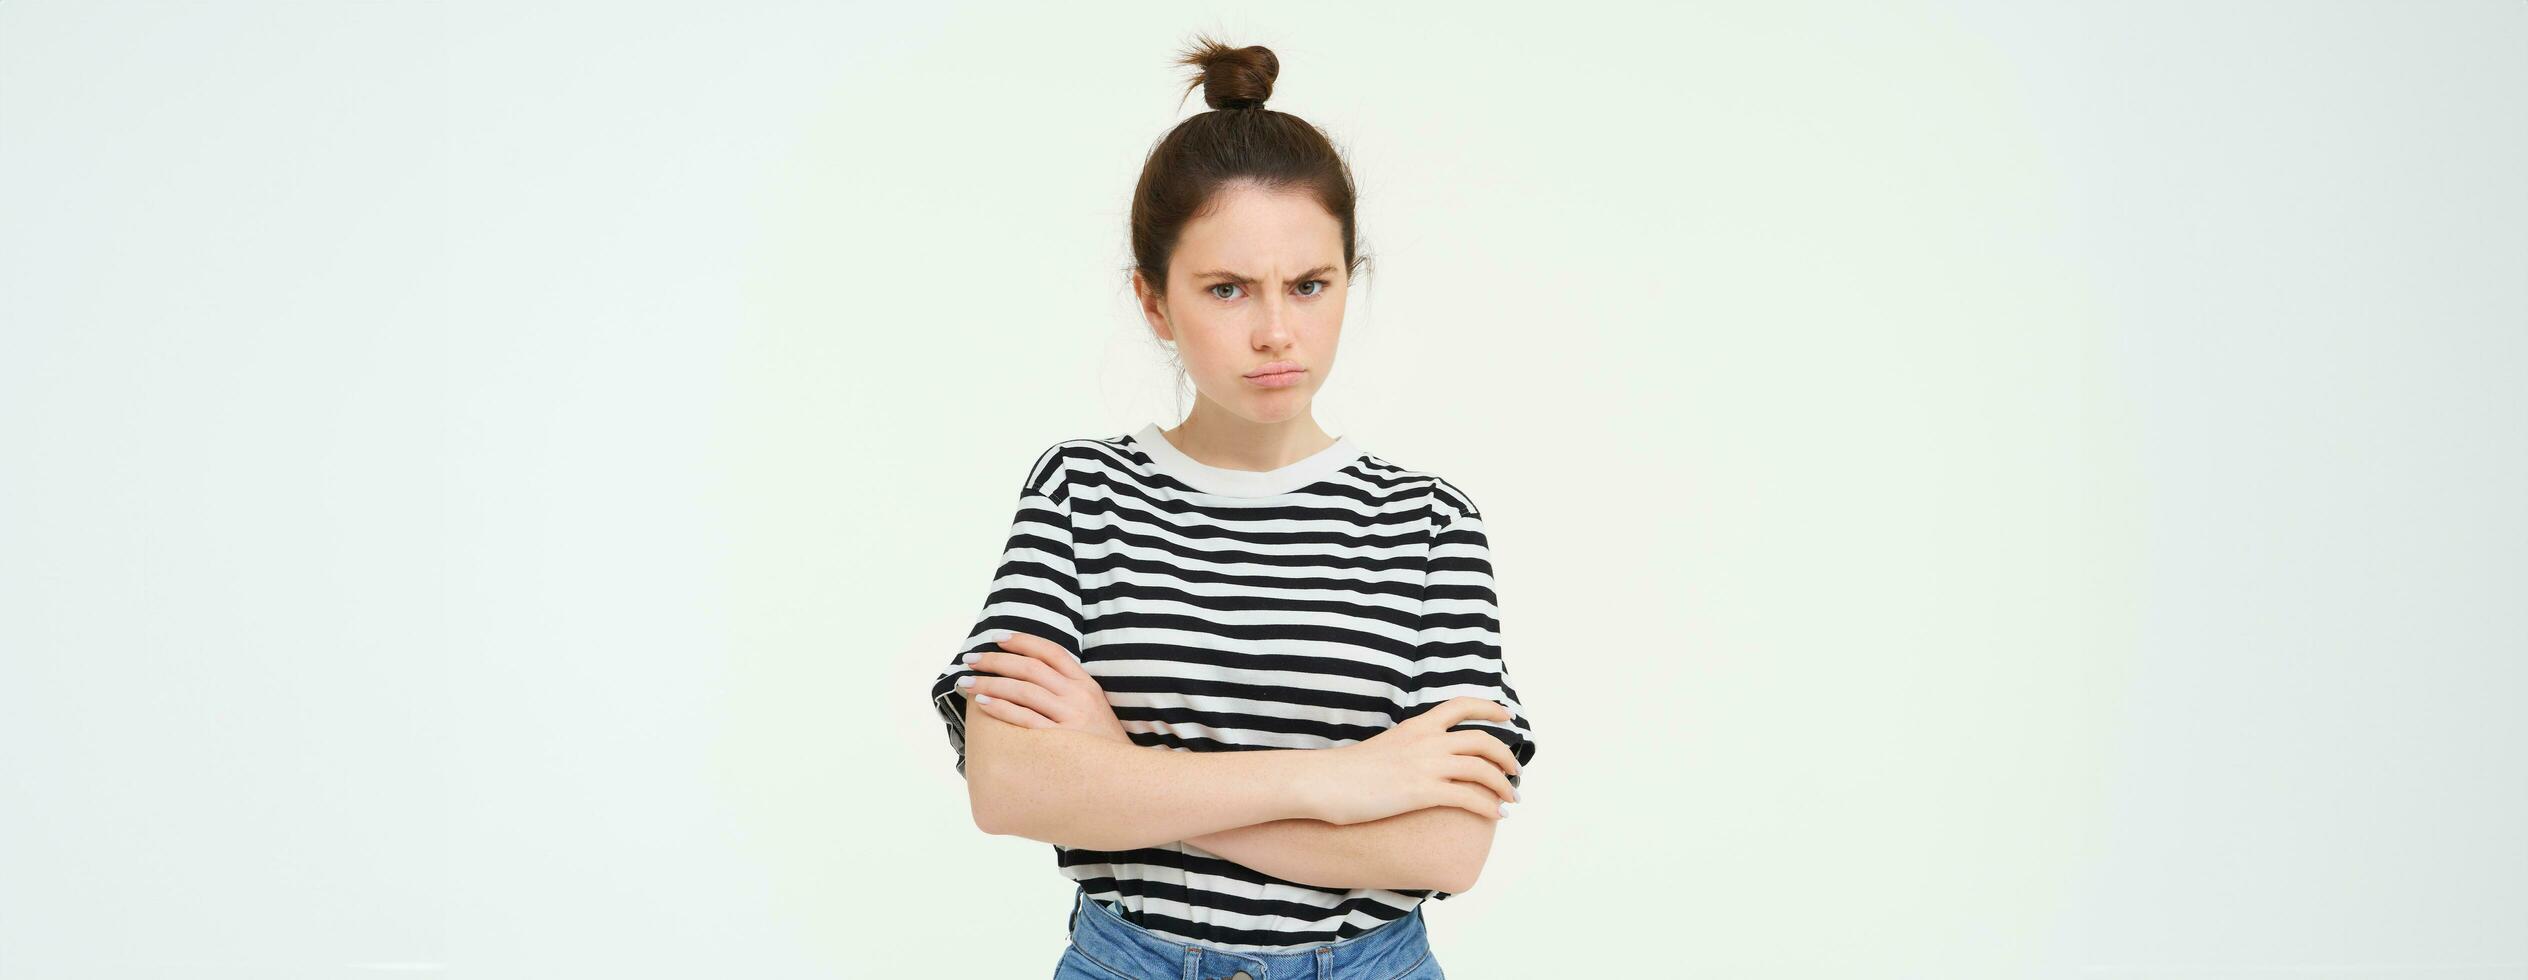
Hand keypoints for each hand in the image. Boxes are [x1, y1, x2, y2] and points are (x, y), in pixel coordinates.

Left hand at [957, 631, 1132, 745]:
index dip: (1023, 641)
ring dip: (990, 682)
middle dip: (996, 660)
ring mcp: (1069, 718)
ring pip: (1023, 690)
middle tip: (971, 658)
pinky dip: (1001, 707)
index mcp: (1086, 684)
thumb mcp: (1094, 706)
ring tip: (968, 681)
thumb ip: (1069, 688)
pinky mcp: (1059, 741)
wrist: (1124, 778)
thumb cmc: (1102, 744)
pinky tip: (982, 702)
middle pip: (1030, 668)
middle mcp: (1077, 697)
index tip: (998, 638)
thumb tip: (1032, 673)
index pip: (1051, 652)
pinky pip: (1024, 718)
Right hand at [1308, 697, 1522, 825]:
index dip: (1490, 709)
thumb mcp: (1384, 747)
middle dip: (1507, 757)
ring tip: (1512, 800)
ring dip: (1504, 786)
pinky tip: (1496, 816)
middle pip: (1483, 741)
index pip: (1462, 706)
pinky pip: (1469, 797)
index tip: (1507, 716)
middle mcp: (1427, 741)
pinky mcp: (1422, 792)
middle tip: (1516, 773)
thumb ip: (1408, 747)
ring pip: (1483, 769)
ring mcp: (1426, 766)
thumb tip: (1419, 761)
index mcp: (1417, 725)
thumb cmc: (1346, 771)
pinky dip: (1489, 806)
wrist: (1324, 782)